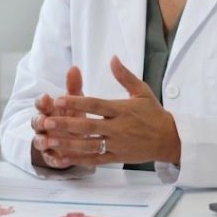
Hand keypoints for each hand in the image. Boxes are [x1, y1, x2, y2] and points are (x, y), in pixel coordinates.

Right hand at [29, 66, 92, 169]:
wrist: (73, 139)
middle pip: (35, 123)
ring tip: (49, 141)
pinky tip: (63, 159)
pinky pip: (51, 160)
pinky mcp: (52, 157)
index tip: (46, 98)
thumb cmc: (72, 116)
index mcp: (48, 110)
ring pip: (39, 142)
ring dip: (43, 141)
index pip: (40, 104)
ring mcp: (46, 142)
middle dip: (39, 121)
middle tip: (45, 121)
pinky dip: (56, 160)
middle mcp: (44, 126)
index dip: (41, 102)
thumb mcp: (74, 102)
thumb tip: (74, 67)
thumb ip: (73, 87)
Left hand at [36, 55, 180, 166]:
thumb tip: (113, 57)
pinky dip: (78, 159)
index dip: (77, 102)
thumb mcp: (142, 91)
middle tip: (46, 121)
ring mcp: (117, 144)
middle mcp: (118, 128)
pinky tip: (63, 156)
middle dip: (66, 125)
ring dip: (68, 143)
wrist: (170, 139)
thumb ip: (124, 75)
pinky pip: (95, 159)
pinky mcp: (117, 157)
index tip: (59, 99)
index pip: (96, 105)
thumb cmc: (154, 113)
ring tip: (49, 140)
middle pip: (88, 126)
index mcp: (122, 109)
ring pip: (89, 145)